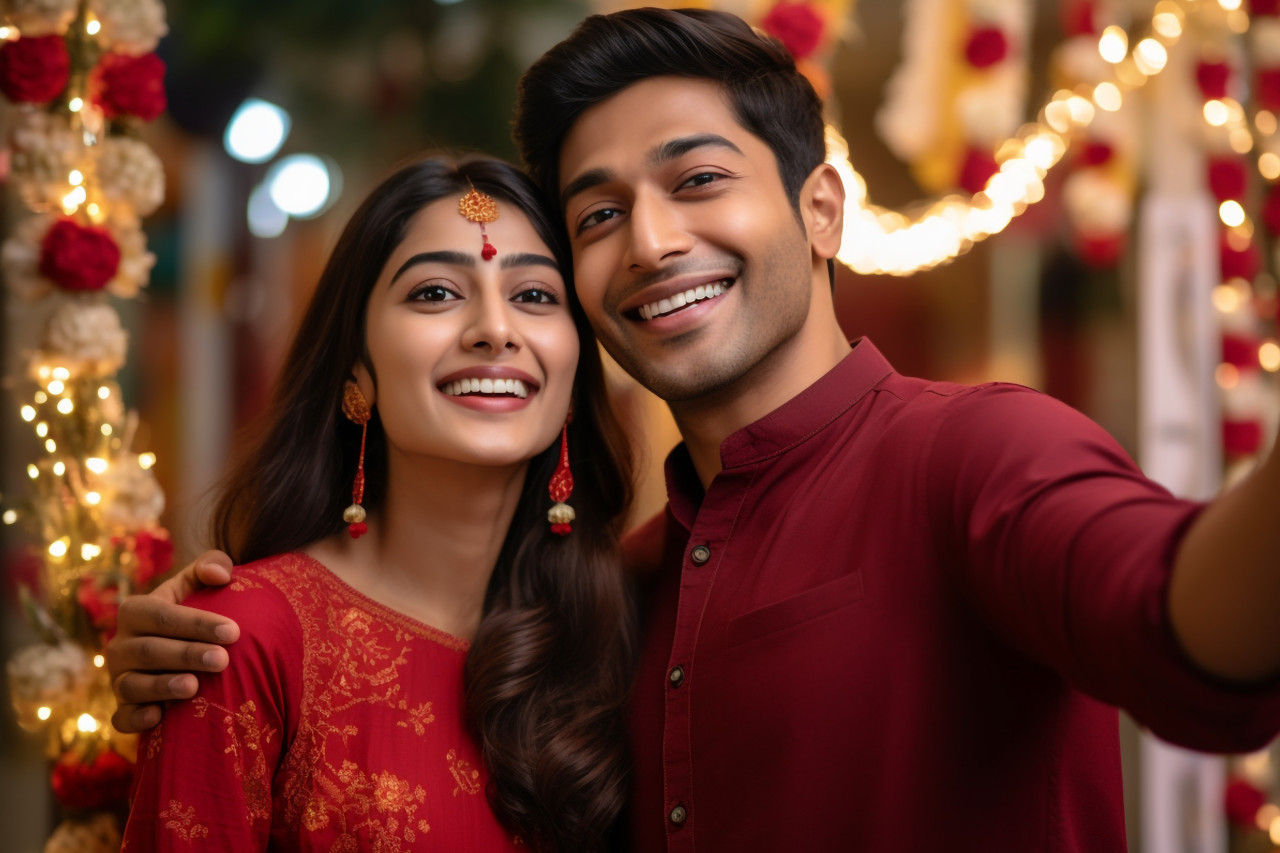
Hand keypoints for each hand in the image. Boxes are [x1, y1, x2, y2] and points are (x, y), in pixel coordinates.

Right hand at [106, 550, 239, 732]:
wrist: (182, 652)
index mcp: (136, 611)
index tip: (234, 631)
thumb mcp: (199, 586)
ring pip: (133, 685)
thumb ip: (213, 565)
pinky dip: (135, 719)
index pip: (162, 615)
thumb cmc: (194, 613)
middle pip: (150, 650)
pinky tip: (158, 717)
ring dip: (163, 686)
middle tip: (222, 660)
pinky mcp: (123, 709)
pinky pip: (121, 718)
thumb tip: (220, 574)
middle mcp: (121, 645)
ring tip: (194, 687)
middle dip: (187, 655)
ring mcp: (119, 679)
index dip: (197, 623)